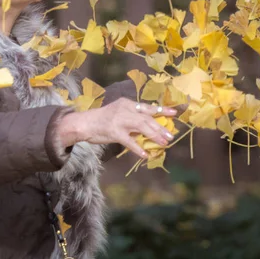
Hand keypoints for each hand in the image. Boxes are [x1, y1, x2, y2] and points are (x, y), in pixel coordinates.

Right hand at [61, 98, 177, 158]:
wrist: (84, 123)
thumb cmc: (102, 119)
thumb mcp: (119, 112)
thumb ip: (133, 117)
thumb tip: (149, 126)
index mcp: (127, 103)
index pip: (148, 107)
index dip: (162, 110)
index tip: (175, 113)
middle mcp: (125, 109)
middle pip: (147, 118)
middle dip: (160, 127)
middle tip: (171, 136)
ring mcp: (119, 120)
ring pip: (141, 127)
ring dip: (154, 136)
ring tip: (164, 143)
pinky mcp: (114, 132)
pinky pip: (129, 141)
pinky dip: (138, 148)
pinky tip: (146, 155)